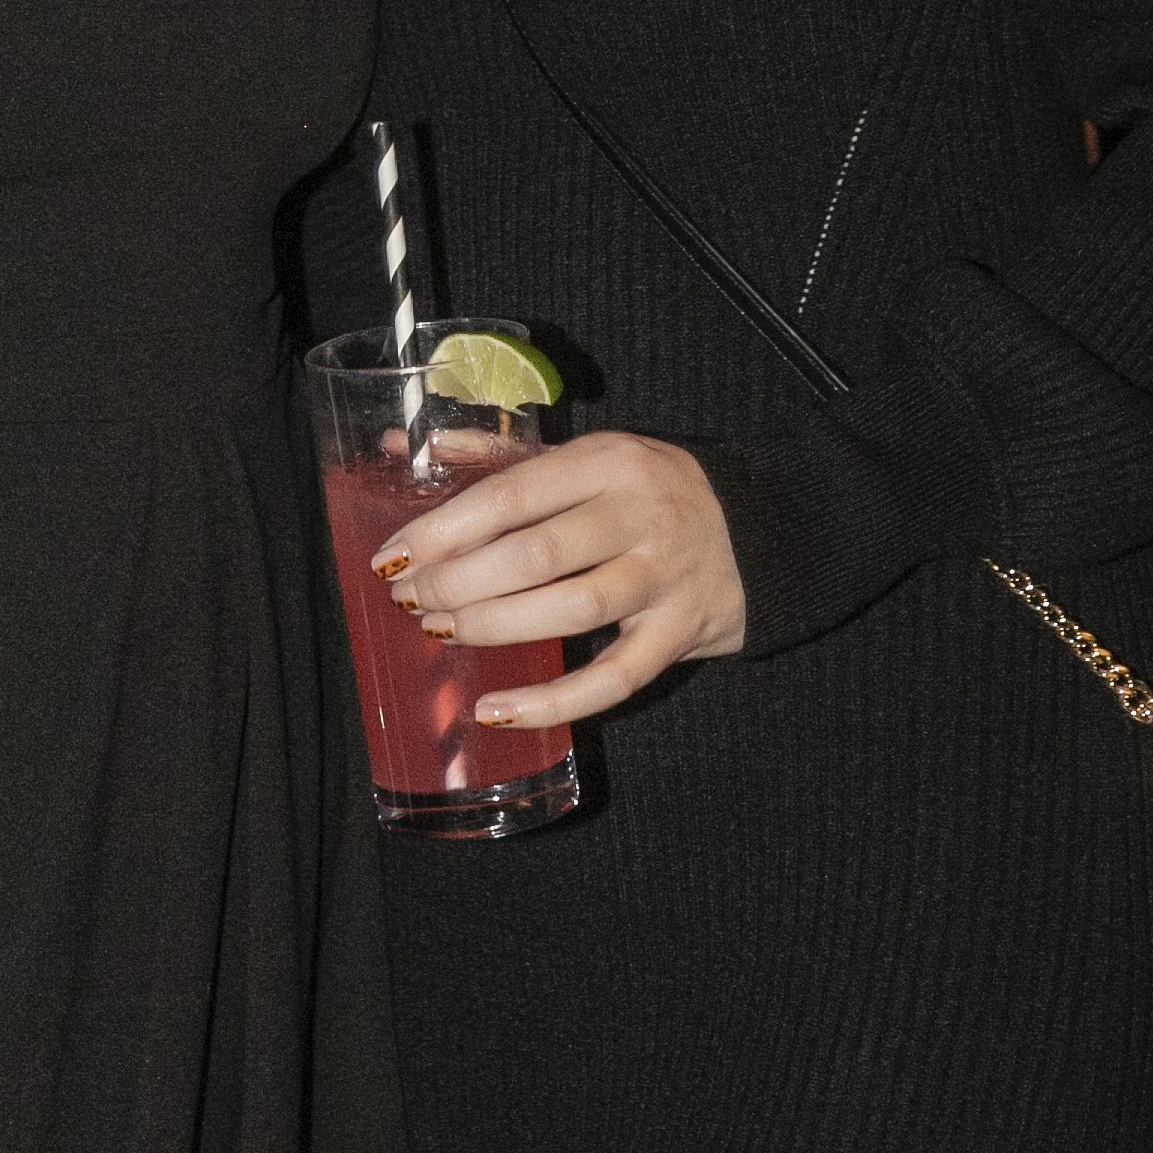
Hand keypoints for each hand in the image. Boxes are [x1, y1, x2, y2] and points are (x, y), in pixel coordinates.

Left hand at [374, 428, 747, 731]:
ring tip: (442, 631)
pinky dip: (552, 702)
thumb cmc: (649, 492)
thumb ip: (502, 456)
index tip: (393, 554)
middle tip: (411, 599)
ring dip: (495, 626)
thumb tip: (410, 444)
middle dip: (459, 582)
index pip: (511, 494)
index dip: (443, 529)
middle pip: (536, 554)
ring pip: (572, 610)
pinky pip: (613, 679)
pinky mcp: (682, 633)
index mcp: (607, 461)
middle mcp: (640, 514)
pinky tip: (497, 709)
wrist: (759, 530)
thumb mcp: (587, 458)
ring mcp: (665, 577)